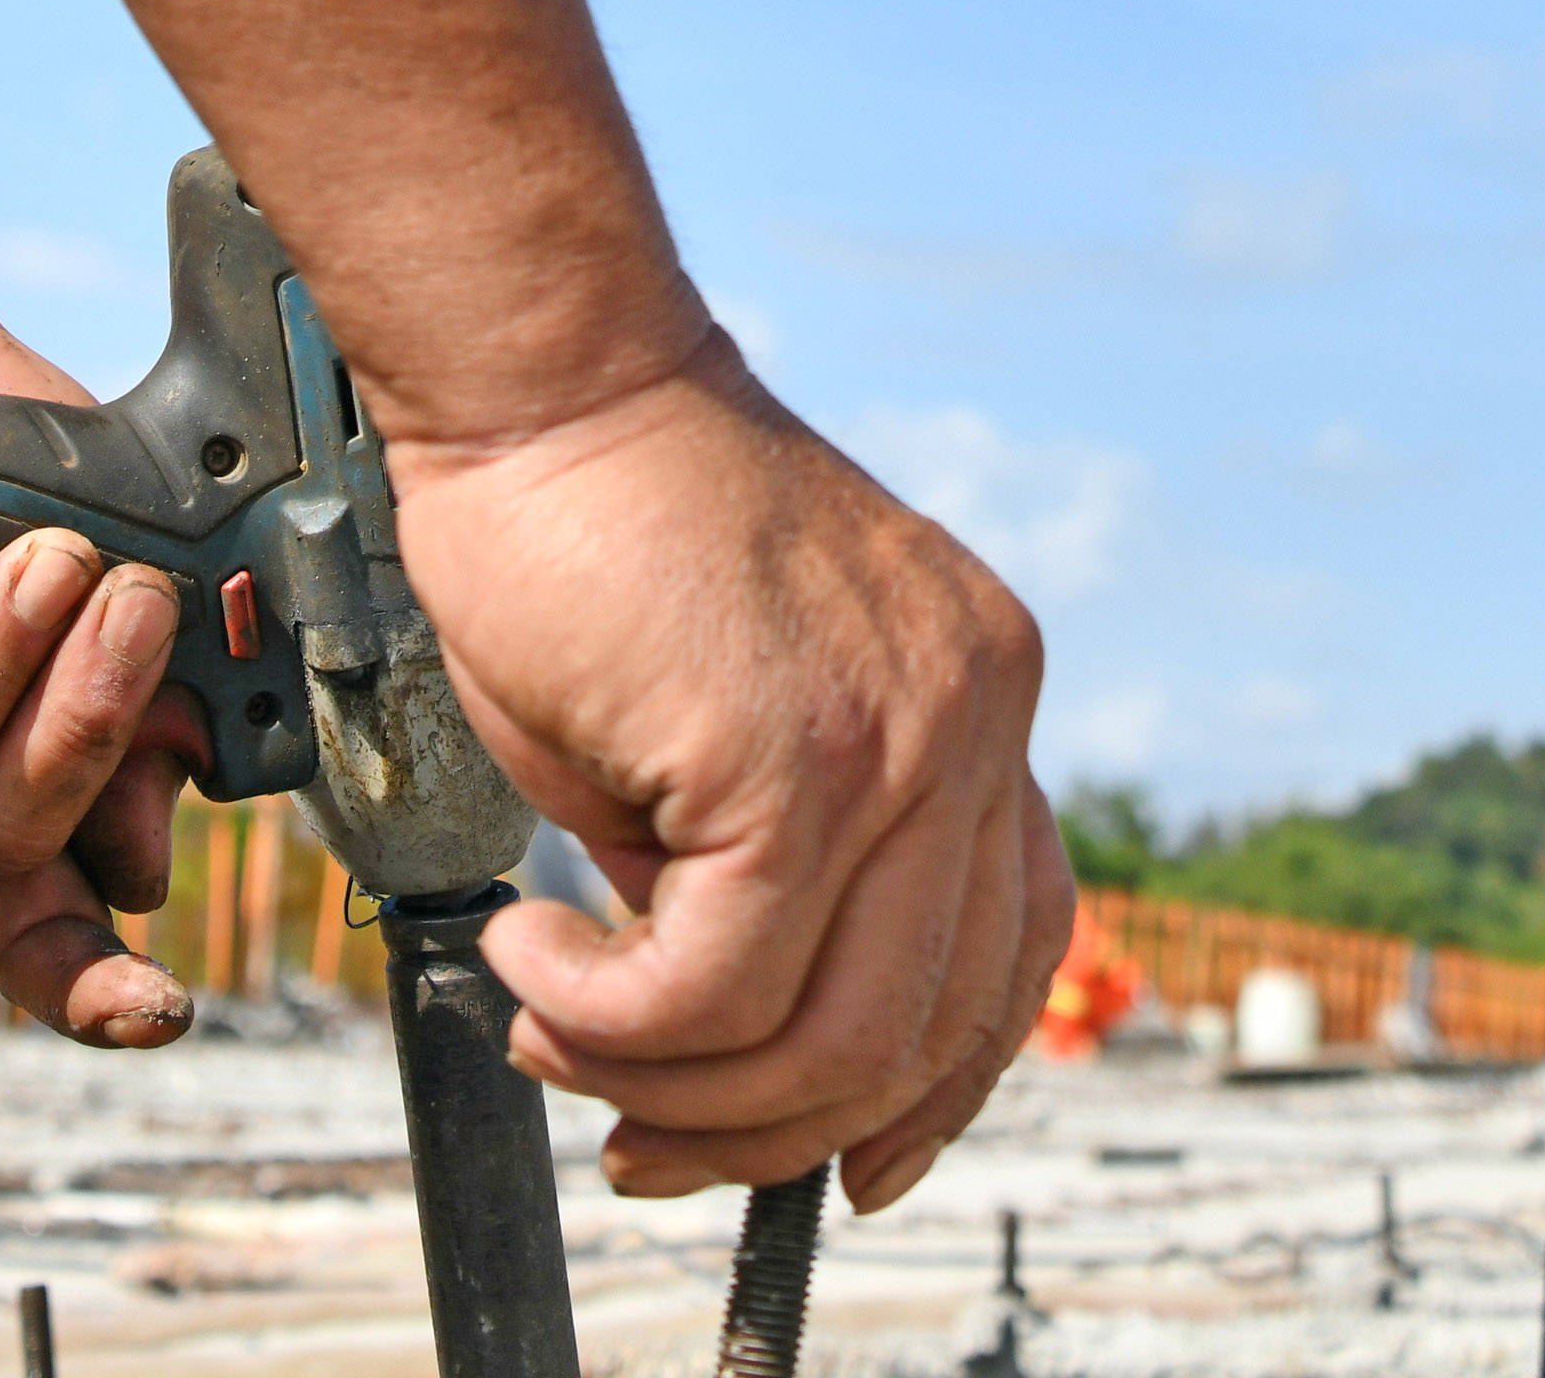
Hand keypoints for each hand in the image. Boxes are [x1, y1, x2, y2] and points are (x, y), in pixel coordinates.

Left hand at [0, 287, 201, 1047]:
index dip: (97, 987)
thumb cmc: (3, 459)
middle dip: (79, 720)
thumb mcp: (118, 549)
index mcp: (11, 778)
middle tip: (119, 591)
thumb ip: (147, 683)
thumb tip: (159, 827)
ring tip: (37, 554)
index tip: (163, 1011)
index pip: (47, 930)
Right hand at [388, 340, 1057, 1213]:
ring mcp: (909, 735)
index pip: (1012, 948)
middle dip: (766, 1133)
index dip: (927, 1087)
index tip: (828, 1160)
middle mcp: (981, 714)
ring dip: (664, 1085)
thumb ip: (760, 874)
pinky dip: (607, 1020)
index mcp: (980, 695)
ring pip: (826, 1038)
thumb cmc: (597, 530)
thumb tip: (726, 1043)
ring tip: (554, 1028)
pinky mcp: (805, 757)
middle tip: (635, 1140)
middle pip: (928, 1029)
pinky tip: (532, 959)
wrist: (542, 385)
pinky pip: (715, 989)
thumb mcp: (717, 735)